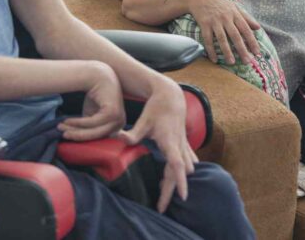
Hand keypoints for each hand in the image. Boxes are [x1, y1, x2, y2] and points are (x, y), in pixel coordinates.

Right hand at [58, 62, 125, 140]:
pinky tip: (67, 120)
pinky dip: (78, 123)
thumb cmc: (94, 94)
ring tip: (61, 127)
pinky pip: (92, 122)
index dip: (82, 138)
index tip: (67, 136)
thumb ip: (89, 127)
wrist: (97, 75)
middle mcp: (120, 123)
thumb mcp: (92, 114)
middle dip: (77, 136)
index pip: (98, 137)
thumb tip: (75, 139)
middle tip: (62, 134)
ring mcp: (118, 118)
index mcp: (117, 126)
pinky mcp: (112, 113)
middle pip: (96, 136)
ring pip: (94, 131)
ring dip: (76, 130)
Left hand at [117, 78, 198, 212]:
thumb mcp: (143, 121)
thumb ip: (132, 133)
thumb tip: (117, 138)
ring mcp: (183, 145)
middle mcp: (179, 145)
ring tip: (162, 194)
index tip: (182, 196)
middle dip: (173, 190)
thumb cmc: (156, 108)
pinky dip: (181, 172)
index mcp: (170, 142)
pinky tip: (173, 178)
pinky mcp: (183, 143)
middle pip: (179, 173)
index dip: (180, 181)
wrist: (171, 96)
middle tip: (162, 207)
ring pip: (185, 168)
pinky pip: (187, 161)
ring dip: (175, 181)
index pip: (176, 165)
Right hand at [188, 0, 262, 64]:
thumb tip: (258, 28)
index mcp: (235, 14)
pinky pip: (208, 39)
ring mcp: (214, 21)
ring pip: (222, 38)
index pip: (246, 29)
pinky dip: (211, 50)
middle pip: (235, 36)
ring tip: (231, 62)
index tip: (257, 53)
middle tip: (247, 61)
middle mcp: (225, 18)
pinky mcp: (204, 24)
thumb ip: (247, 17)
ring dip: (227, 51)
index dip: (252, 41)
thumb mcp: (235, 7)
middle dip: (241, 49)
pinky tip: (214, 59)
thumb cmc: (220, 4)